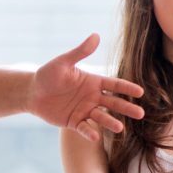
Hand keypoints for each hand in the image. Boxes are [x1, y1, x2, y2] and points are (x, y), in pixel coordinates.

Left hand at [26, 34, 143, 142]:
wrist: (32, 92)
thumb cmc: (48, 74)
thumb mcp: (63, 62)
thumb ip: (80, 52)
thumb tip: (96, 35)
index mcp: (92, 82)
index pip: (114, 84)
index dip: (127, 88)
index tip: (140, 92)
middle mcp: (91, 97)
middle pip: (113, 103)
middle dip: (126, 108)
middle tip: (140, 114)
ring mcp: (83, 110)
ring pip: (101, 117)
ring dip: (110, 122)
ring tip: (120, 128)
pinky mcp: (73, 122)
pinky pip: (83, 128)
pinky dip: (89, 132)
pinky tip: (95, 137)